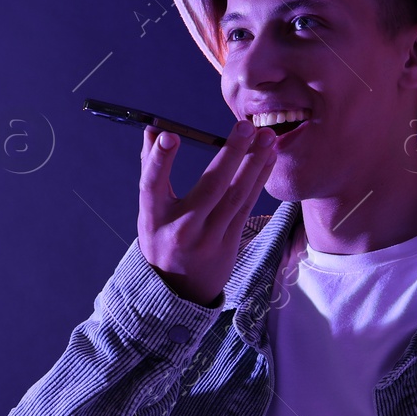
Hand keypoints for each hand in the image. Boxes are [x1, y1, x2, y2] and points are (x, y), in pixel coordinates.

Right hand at [138, 120, 276, 306]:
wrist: (178, 290)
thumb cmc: (161, 238)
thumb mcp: (148, 211)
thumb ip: (151, 169)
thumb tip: (153, 130)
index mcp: (153, 218)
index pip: (152, 186)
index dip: (159, 160)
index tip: (170, 135)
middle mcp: (181, 229)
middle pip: (210, 187)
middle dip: (231, 154)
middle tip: (246, 125)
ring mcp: (208, 239)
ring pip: (235, 196)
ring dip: (254, 163)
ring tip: (267, 136)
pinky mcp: (229, 244)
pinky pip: (246, 206)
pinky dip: (258, 180)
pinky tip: (268, 158)